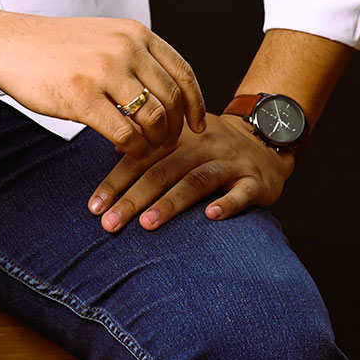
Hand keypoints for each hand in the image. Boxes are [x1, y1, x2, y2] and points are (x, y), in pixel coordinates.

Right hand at [0, 12, 205, 159]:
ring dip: (154, 142)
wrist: (10, 44)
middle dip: (175, 129)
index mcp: (135, 33)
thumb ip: (136, 56)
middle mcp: (125, 48)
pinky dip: (131, 149)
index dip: (195, 104)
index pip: (182, 72)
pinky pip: (125, 134)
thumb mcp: (105, 36)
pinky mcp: (83, 97)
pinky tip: (122, 150)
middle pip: (171, 99)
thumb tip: (167, 92)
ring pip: (153, 119)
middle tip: (167, 144)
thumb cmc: (56, 47)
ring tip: (144, 149)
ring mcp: (104, 72)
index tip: (197, 125)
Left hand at [87, 113, 293, 231]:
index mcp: (177, 136)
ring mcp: (229, 163)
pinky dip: (227, 203)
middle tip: (110, 223)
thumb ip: (151, 144)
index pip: (141, 157)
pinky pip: (241, 192)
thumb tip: (114, 148)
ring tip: (147, 224)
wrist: (265, 136)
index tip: (94, 206)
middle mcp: (201, 146)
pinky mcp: (255, 181)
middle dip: (133, 198)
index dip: (116, 181)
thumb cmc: (213, 144)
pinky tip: (211, 217)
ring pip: (196, 181)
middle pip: (163, 171)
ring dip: (171, 202)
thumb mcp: (182, 135)